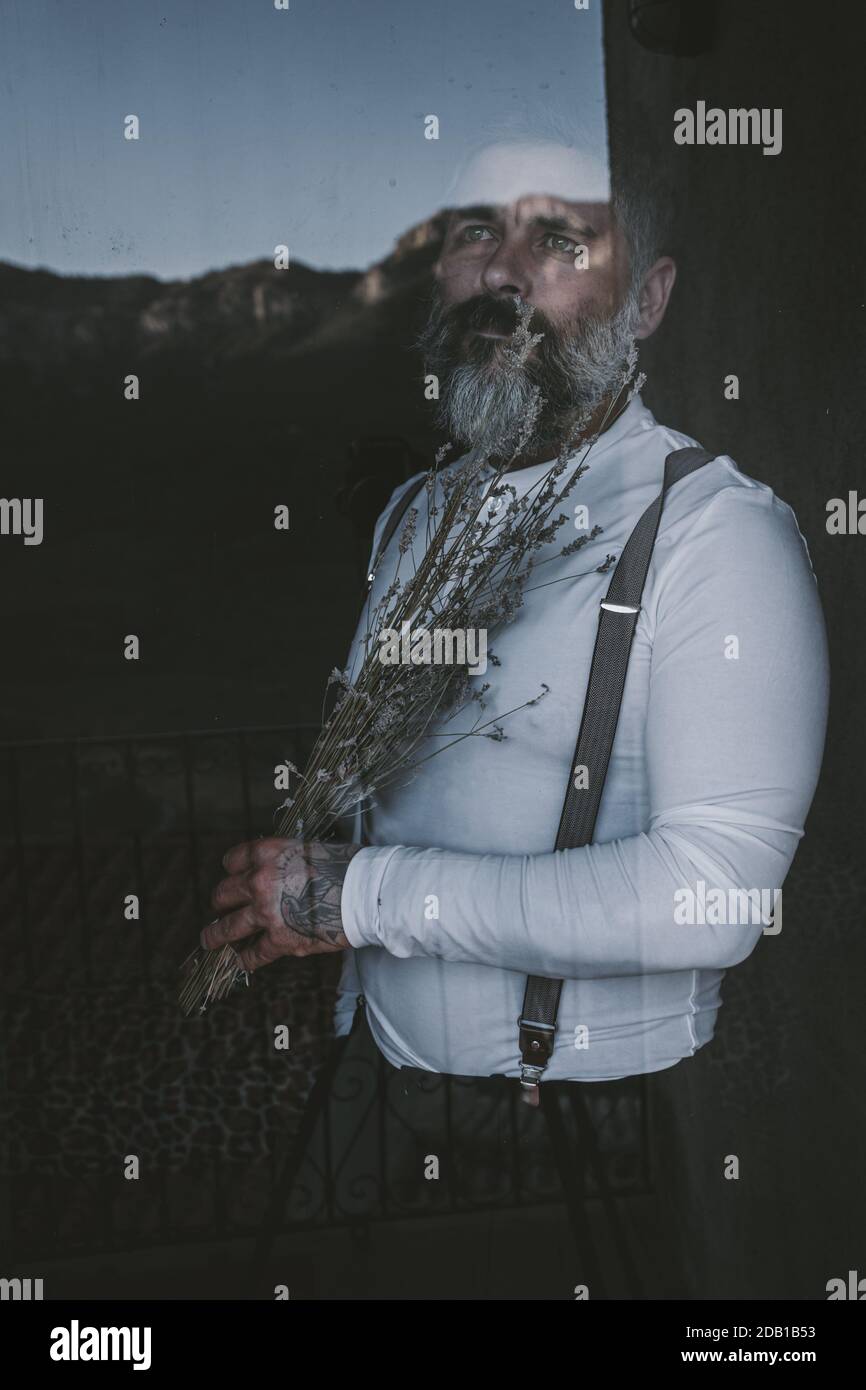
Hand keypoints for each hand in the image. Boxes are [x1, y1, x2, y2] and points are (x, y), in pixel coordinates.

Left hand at [200, 836, 361, 970]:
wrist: (366, 893)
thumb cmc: (348, 867)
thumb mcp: (310, 850)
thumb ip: (287, 861)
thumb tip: (282, 872)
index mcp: (268, 853)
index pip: (233, 860)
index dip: (231, 870)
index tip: (232, 876)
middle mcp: (259, 881)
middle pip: (223, 893)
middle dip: (220, 902)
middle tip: (219, 908)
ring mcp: (265, 913)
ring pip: (226, 927)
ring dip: (215, 935)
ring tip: (209, 940)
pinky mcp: (279, 940)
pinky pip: (253, 954)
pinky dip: (245, 960)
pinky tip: (241, 963)